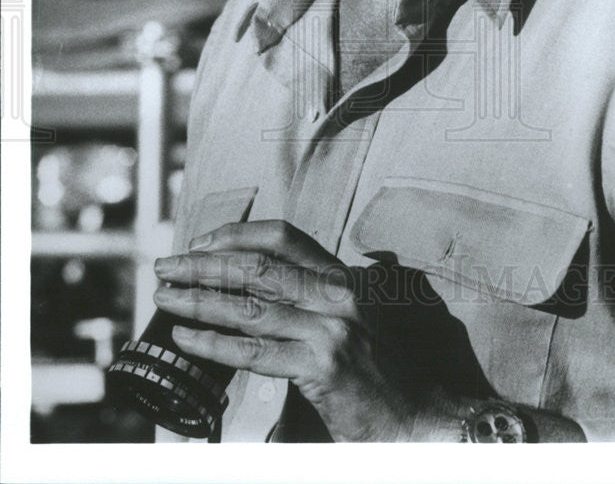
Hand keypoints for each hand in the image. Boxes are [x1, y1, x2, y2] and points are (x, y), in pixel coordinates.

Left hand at [153, 220, 454, 440]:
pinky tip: (186, 338)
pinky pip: (254, 351)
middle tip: (165, 267)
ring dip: (198, 301)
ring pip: (249, 306)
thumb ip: (311, 294)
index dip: (237, 234)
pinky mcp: (321, 366)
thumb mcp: (348, 317)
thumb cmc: (374, 369)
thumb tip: (250, 280)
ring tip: (165, 298)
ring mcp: (330, 329)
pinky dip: (214, 344)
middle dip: (203, 264)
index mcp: (340, 276)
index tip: (200, 242)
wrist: (414, 414)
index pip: (283, 235)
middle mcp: (336, 294)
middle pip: (257, 267)